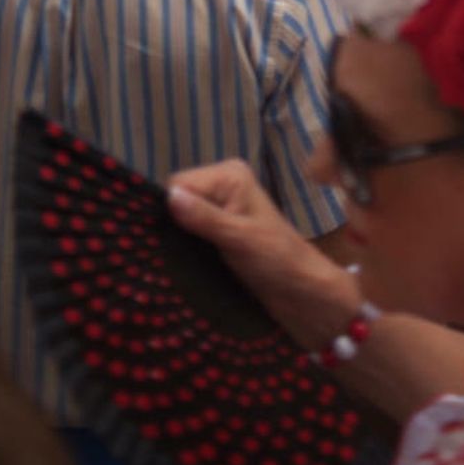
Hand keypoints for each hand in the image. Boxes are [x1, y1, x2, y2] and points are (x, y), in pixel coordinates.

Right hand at [168, 159, 354, 350]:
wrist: (301, 290)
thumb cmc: (275, 260)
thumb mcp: (238, 238)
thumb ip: (204, 217)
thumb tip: (169, 195)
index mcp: (229, 175)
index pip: (179, 182)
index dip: (168, 208)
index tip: (163, 239)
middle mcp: (224, 183)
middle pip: (178, 197)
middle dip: (173, 223)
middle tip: (173, 252)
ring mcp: (222, 206)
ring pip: (182, 215)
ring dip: (179, 236)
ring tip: (177, 259)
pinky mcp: (220, 228)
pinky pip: (191, 229)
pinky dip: (186, 243)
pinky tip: (184, 260)